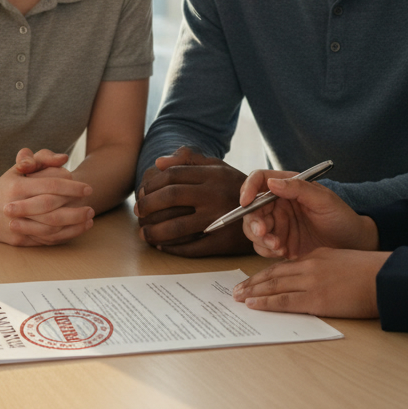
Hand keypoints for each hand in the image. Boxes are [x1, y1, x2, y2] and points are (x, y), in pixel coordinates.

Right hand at [0, 148, 93, 245]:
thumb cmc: (5, 185)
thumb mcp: (18, 167)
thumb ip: (41, 158)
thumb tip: (63, 158)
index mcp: (17, 186)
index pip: (51, 186)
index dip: (72, 188)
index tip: (87, 188)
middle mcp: (15, 206)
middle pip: (52, 210)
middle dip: (75, 209)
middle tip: (91, 206)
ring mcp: (17, 226)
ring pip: (50, 229)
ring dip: (74, 225)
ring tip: (89, 218)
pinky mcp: (19, 241)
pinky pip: (46, 240)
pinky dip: (64, 236)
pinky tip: (77, 229)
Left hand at [133, 146, 253, 256]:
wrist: (269, 213)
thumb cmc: (235, 187)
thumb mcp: (218, 167)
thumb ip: (189, 160)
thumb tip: (158, 163)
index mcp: (213, 174)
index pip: (172, 176)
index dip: (151, 185)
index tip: (142, 194)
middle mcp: (214, 194)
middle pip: (169, 197)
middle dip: (147, 206)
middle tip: (138, 212)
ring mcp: (218, 219)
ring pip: (175, 227)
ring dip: (154, 232)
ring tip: (144, 233)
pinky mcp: (222, 242)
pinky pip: (189, 247)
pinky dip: (171, 248)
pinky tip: (162, 245)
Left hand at [232, 247, 389, 317]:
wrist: (385, 278)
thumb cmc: (371, 274)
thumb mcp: (343, 262)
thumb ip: (325, 267)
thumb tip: (314, 281)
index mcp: (317, 256)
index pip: (284, 266)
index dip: (266, 274)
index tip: (253, 280)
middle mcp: (309, 266)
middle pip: (273, 274)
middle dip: (253, 282)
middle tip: (236, 289)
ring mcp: (311, 282)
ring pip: (274, 286)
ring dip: (253, 291)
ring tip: (238, 297)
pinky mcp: (315, 299)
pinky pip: (283, 301)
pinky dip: (265, 303)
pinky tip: (253, 305)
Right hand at [240, 169, 376, 258]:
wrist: (352, 245)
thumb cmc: (341, 217)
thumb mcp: (323, 200)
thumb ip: (298, 188)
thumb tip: (272, 183)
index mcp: (287, 186)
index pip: (259, 180)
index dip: (248, 188)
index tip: (246, 202)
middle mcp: (278, 204)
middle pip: (251, 208)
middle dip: (253, 221)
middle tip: (263, 233)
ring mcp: (278, 224)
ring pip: (253, 229)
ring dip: (260, 238)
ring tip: (278, 246)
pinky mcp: (279, 243)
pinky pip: (262, 247)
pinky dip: (267, 250)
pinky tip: (283, 252)